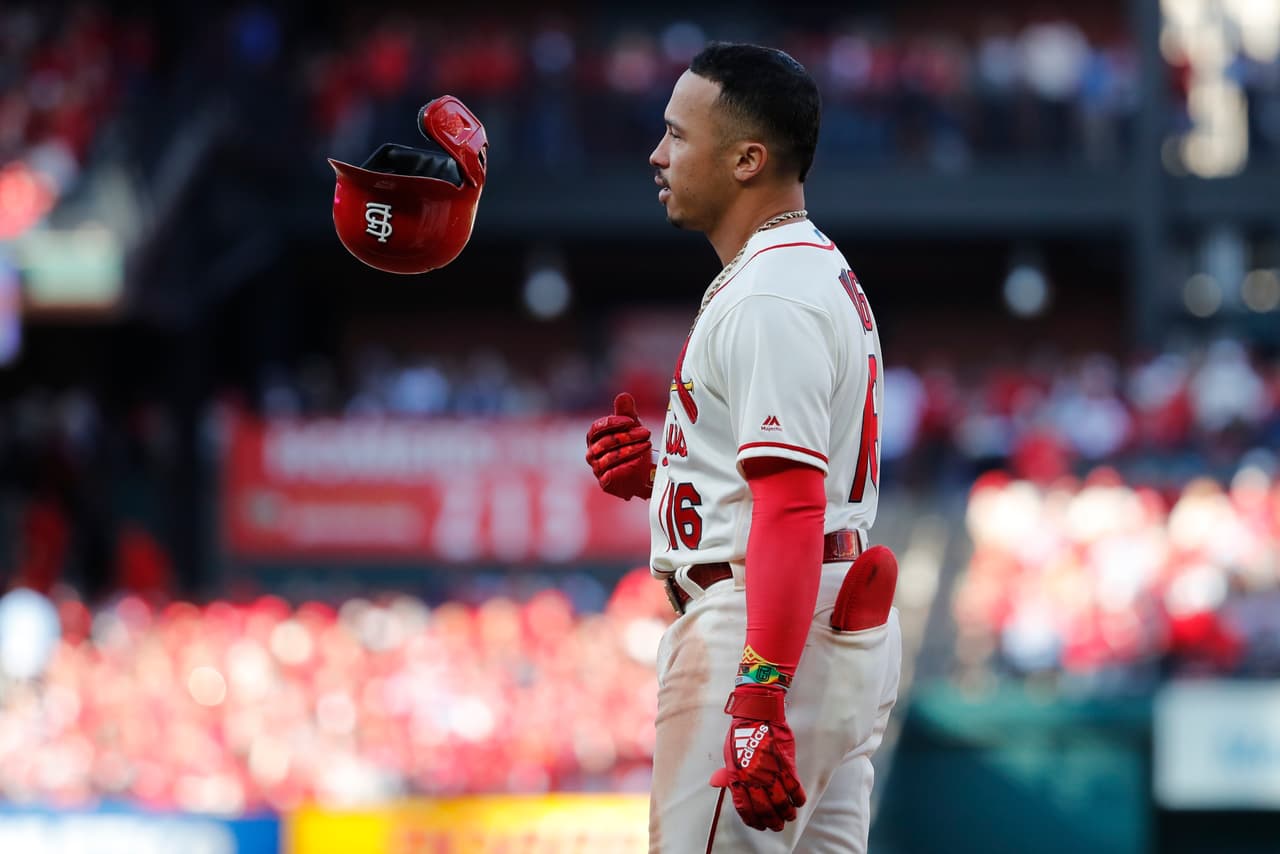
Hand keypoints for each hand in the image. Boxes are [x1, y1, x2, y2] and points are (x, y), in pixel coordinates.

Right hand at [585, 393, 653, 500]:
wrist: (641, 471)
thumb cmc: (632, 445)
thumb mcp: (631, 427)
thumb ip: (626, 412)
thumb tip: (623, 395)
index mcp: (594, 438)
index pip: (597, 428)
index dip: (613, 423)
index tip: (631, 420)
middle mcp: (592, 453)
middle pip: (606, 442)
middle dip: (628, 436)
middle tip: (646, 432)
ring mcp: (597, 469)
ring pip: (610, 458)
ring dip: (630, 450)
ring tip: (647, 445)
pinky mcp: (605, 482)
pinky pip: (612, 474)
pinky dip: (626, 466)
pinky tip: (639, 461)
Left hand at [708, 684, 805, 831]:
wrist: (757, 713)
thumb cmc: (741, 732)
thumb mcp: (729, 754)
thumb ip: (728, 773)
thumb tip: (717, 783)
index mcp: (737, 777)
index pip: (744, 807)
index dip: (753, 820)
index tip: (759, 825)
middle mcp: (753, 779)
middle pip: (765, 809)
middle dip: (772, 822)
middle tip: (777, 825)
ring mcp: (770, 773)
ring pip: (781, 803)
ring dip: (786, 813)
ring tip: (789, 816)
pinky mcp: (785, 765)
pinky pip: (794, 788)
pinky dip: (798, 799)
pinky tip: (798, 802)